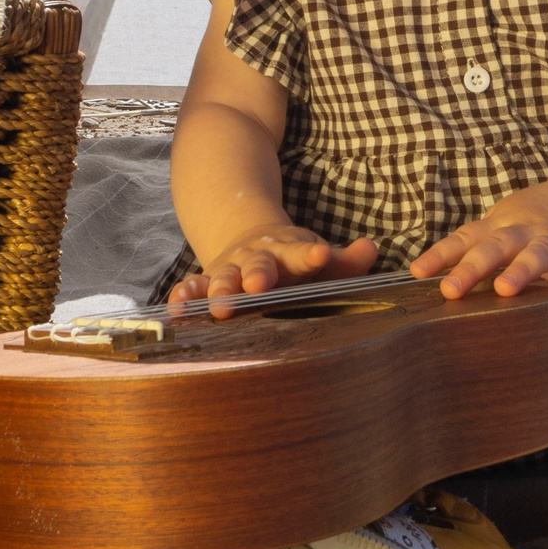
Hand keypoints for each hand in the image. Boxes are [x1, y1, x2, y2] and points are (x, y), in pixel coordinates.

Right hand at [171, 224, 379, 317]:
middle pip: (259, 266)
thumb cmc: (294, 260)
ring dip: (221, 290)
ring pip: (224, 278)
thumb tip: (370, 249)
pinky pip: (193, 287)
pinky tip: (177, 309)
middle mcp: (258, 259)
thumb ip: (345, 261)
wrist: (253, 239)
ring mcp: (231, 269)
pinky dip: (184, 296)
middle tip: (259, 285)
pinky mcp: (208, 281)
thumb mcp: (319, 257)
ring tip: (218, 305)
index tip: (320, 254)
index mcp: (290, 252)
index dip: (311, 254)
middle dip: (258, 276)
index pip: (303, 253)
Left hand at [410, 181, 547, 299]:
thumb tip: (436, 281)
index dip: (440, 255)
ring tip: (504, 288)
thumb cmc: (533, 221)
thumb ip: (474, 251)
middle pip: (495, 247)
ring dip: (520, 270)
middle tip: (450, 290)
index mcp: (499, 228)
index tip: (417, 273)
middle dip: (471, 268)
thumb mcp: (500, 228)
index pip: (465, 240)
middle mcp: (523, 230)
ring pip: (536, 253)